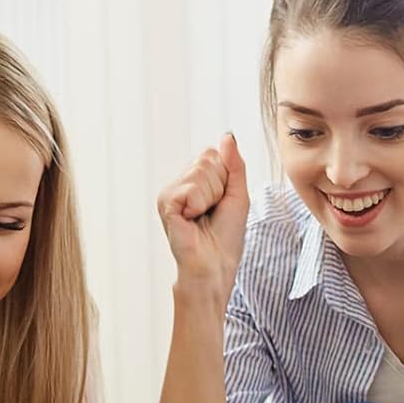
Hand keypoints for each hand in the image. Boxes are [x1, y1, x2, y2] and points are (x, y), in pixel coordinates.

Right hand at [157, 134, 249, 293]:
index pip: (213, 154)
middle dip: (220, 187)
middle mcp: (180, 183)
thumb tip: (227, 136)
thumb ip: (235, 165)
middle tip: (212, 212)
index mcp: (195, 180)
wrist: (214, 267)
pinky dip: (200, 205)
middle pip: (207, 159)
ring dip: (211, 197)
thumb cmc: (226, 238)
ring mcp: (170, 192)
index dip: (226, 178)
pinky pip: (192, 188)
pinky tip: (193, 221)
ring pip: (201, 172)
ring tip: (203, 218)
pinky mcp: (165, 202)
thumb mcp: (238, 195)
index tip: (221, 203)